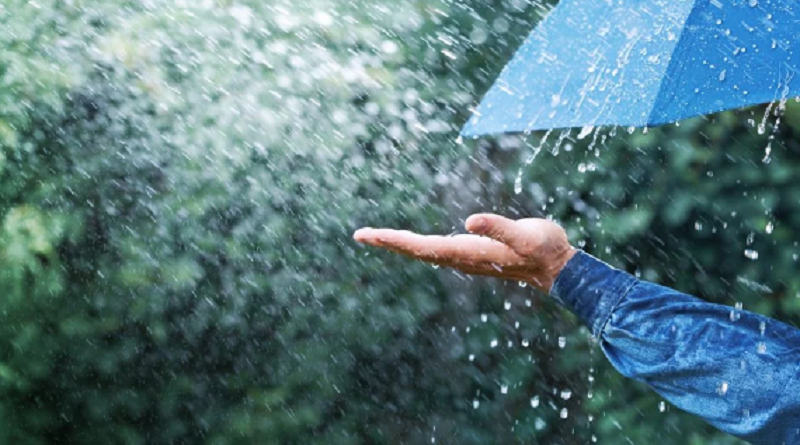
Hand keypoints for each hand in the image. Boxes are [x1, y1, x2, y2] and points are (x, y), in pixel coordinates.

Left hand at [353, 213, 576, 292]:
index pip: (420, 246)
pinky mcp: (472, 254)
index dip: (393, 240)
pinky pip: (436, 250)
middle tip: (359, 235)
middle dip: (387, 242)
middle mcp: (461, 258)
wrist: (557, 268)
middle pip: (416, 251)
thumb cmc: (544, 249)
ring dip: (399, 244)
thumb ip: (499, 228)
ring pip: (424, 252)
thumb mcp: (524, 235)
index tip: (367, 235)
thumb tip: (470, 221)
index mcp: (466, 252)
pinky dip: (417, 245)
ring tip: (376, 237)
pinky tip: (412, 243)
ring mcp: (465, 258)